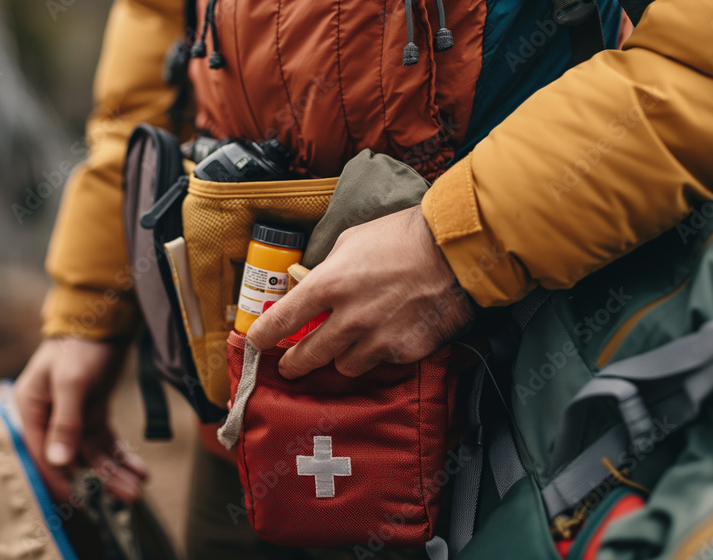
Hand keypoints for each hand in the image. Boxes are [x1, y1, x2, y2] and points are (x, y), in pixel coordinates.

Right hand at [14, 338, 147, 503]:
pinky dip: (121, 455)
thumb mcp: (71, 383)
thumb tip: (58, 463)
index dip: (64, 481)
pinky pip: (106, 442)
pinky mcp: (92, 413)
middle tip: (129, 497)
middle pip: (74, 459)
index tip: (84, 503)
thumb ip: (65, 423)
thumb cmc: (79, 347)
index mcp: (32, 410)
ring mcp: (73, 417)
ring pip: (93, 454)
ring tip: (140, 487)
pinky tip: (139, 469)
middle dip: (102, 480)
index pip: (45, 455)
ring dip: (115, 471)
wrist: (103, 319)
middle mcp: (50, 418)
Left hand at [247, 205, 473, 377]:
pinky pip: (379, 363)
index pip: (282, 321)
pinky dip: (378, 354)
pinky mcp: (403, 352)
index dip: (263, 336)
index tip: (257, 343)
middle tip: (291, 365)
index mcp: (328, 284)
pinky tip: (388, 336)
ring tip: (350, 344)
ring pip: (343, 366)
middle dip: (294, 363)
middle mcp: (348, 318)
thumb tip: (316, 284)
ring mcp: (376, 339)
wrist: (455, 251)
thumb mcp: (353, 242)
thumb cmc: (405, 237)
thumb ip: (329, 269)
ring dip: (342, 357)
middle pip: (307, 357)